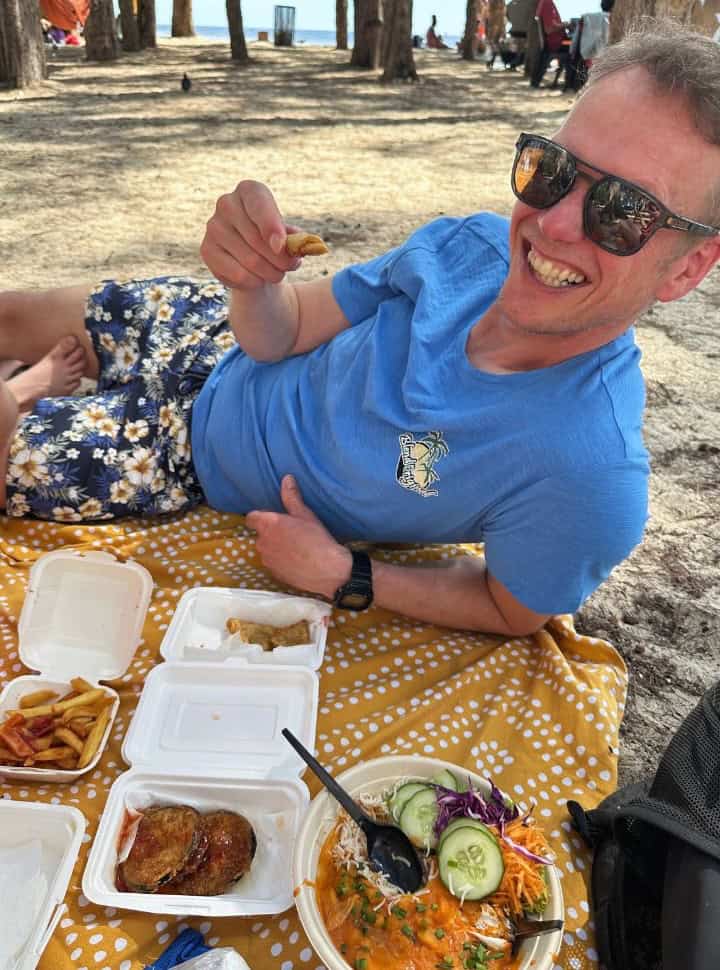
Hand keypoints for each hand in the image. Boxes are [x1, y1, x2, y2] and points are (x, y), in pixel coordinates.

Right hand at [200, 180, 302, 289]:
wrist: (254, 262)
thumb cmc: (275, 243)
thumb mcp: (289, 237)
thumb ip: (294, 238)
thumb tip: (295, 243)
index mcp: (249, 191)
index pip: (258, 203)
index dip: (271, 225)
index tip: (280, 246)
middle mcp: (227, 204)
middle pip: (256, 238)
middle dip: (281, 259)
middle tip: (292, 265)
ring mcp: (213, 226)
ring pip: (250, 260)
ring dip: (271, 273)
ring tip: (277, 273)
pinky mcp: (207, 250)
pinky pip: (238, 274)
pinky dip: (254, 282)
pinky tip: (257, 279)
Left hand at [245, 475, 351, 598]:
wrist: (327, 571)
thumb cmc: (317, 540)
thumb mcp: (305, 514)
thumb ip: (292, 497)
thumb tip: (287, 479)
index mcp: (268, 524)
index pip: (251, 518)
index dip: (259, 517)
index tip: (271, 518)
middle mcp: (262, 541)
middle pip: (260, 534)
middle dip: (271, 532)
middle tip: (290, 532)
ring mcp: (267, 559)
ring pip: (266, 549)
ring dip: (275, 547)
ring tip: (295, 547)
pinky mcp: (273, 572)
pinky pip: (273, 562)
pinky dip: (280, 560)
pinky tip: (296, 560)